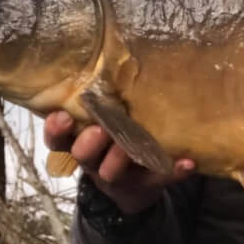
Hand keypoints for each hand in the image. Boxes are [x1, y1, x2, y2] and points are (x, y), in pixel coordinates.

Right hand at [44, 110, 194, 214]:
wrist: (133, 186)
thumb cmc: (112, 140)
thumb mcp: (99, 123)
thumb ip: (100, 102)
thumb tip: (114, 57)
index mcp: (79, 142)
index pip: (57, 137)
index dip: (56, 129)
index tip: (63, 116)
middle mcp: (93, 161)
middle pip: (82, 154)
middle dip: (89, 142)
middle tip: (100, 129)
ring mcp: (118, 176)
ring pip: (110, 171)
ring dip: (120, 157)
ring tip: (130, 146)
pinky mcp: (144, 185)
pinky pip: (159, 179)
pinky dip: (173, 171)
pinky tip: (187, 162)